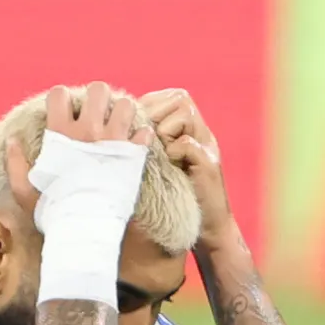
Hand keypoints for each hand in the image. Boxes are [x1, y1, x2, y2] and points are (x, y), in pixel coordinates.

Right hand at [5, 82, 151, 213]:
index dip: (61, 99)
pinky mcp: (133, 156)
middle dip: (98, 98)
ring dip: (122, 113)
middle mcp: (88, 131)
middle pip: (98, 90)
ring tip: (118, 125)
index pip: (59, 94)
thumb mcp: (24, 190)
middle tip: (96, 114)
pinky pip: (144, 133)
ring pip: (125, 105)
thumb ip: (15, 162)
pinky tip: (134, 146)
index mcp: (60, 135)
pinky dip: (141, 137)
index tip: (64, 112)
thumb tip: (11, 139)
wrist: (84, 230)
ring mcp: (113, 141)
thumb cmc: (52, 211)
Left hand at [138, 87, 238, 250]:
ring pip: (184, 114)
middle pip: (179, 99)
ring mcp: (208, 145)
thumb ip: (147, 137)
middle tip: (149, 141)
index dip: (149, 107)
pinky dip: (175, 152)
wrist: (204, 228)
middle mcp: (202, 131)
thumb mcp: (158, 159)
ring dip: (166, 131)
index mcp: (190, 126)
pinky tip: (172, 165)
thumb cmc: (172, 194)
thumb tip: (114, 117)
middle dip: (157, 116)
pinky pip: (186, 144)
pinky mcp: (210, 163)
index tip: (137, 129)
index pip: (168, 96)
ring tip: (162, 153)